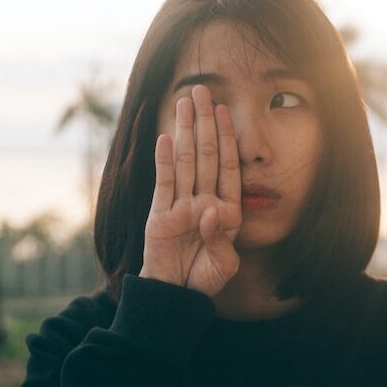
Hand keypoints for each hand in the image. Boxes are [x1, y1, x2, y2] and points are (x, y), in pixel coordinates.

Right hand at [139, 85, 241, 296]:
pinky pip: (163, 183)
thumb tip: (213, 211)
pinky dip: (164, 161)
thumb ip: (221, 238)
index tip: (225, 109)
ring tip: (184, 102)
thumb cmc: (204, 280)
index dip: (226, 137)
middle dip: (204, 122)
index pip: (226, 166)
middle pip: (205, 155)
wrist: (176, 296)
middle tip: (201, 90)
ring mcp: (180, 206)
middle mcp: (203, 201)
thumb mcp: (224, 264)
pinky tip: (166, 138)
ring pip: (184, 161)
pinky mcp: (159, 216)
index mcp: (226, 209)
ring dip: (185, 131)